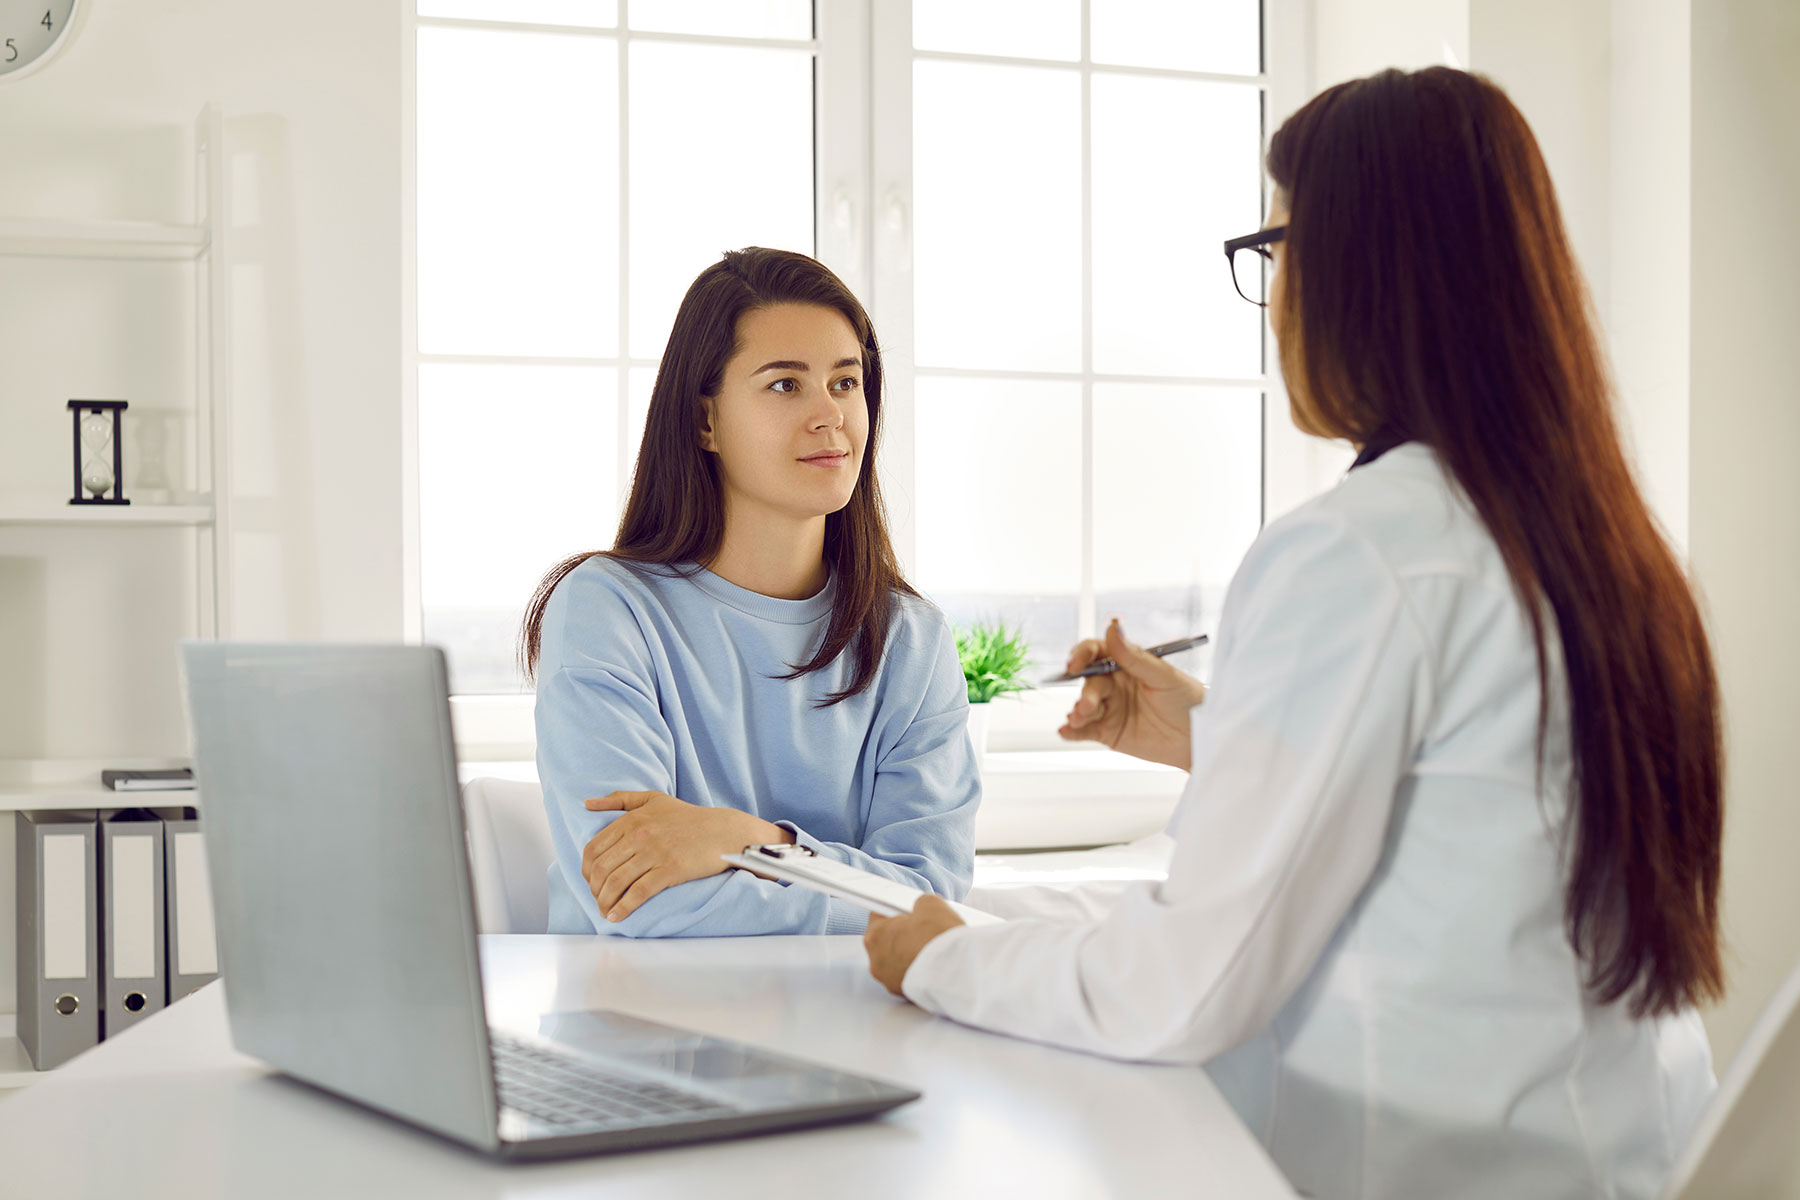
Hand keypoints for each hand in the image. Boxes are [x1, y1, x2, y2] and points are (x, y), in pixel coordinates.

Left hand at [581, 791, 793, 922]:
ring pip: (616, 882)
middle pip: (601, 869)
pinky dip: (623, 908)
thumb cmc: (687, 816)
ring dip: (604, 902)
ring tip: (605, 912)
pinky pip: (638, 892)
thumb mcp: (652, 799)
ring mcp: (654, 853)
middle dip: (594, 890)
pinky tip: (617, 917)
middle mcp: (639, 835)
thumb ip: (619, 799)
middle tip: (598, 900)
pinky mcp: (670, 870)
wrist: (722, 830)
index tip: (591, 882)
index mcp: (631, 819)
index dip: (586, 870)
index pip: (593, 849)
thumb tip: (586, 803)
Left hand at [865, 895, 964, 995]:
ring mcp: (889, 980)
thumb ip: (918, 904)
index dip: (896, 911)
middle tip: (923, 929)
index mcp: (875, 935)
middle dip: (903, 934)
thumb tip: (922, 909)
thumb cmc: (939, 939)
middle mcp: (876, 961)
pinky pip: (907, 976)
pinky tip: (932, 964)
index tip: (905, 912)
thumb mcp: (930, 904)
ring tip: (931, 948)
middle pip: (886, 940)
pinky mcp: (904, 994)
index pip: (878, 915)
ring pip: (896, 961)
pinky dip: (917, 970)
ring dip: (909, 954)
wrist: (958, 971)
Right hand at [1057, 619, 1206, 769]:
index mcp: (1127, 664)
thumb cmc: (1189, 702)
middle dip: (1086, 693)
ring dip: (1077, 712)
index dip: (1082, 655)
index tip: (1075, 663)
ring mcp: (1110, 708)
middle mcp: (1115, 684)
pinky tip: (1066, 731)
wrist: (1200, 739)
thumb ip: (1135, 657)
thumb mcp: (1164, 676)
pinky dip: (1073, 731)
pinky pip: (1086, 730)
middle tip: (1088, 706)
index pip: (1096, 653)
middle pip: (1089, 682)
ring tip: (1078, 719)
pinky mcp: (1109, 732)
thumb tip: (1113, 628)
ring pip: (1084, 706)